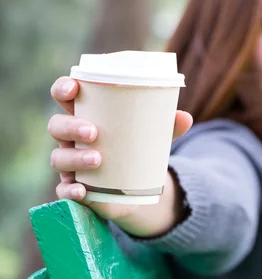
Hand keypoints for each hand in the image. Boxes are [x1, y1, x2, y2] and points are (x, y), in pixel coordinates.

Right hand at [48, 76, 192, 221]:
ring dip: (74, 157)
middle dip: (71, 126)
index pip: (65, 95)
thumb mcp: (154, 135)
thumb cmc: (138, 146)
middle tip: (94, 132)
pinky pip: (62, 190)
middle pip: (57, 126)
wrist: (138, 187)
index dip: (63, 88)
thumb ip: (168, 126)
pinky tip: (81, 191)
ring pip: (58, 157)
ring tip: (98, 159)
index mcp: (87, 114)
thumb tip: (186, 118)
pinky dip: (69, 190)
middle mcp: (71, 138)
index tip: (74, 88)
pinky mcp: (73, 188)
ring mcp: (70, 163)